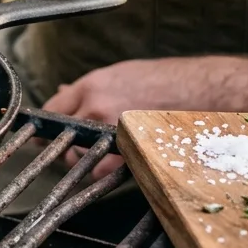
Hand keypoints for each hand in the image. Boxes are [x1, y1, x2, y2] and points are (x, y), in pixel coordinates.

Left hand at [43, 58, 190, 179]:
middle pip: (61, 134)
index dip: (45, 123)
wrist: (204, 90)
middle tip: (74, 148)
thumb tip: (63, 92)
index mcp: (91, 85)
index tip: (42, 133)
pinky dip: (102, 172)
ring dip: (83, 160)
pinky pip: (102, 170)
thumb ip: (89, 88)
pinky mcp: (128, 150)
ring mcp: (111, 129)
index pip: (51, 108)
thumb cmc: (165, 80)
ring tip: (97, 157)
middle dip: (64, 143)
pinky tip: (112, 166)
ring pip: (78, 155)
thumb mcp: (120, 74)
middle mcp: (95, 107)